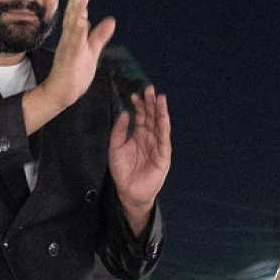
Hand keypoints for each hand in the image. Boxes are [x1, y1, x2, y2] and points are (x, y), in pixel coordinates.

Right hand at [36, 0, 115, 114]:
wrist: (63, 92)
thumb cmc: (75, 72)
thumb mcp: (93, 50)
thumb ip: (100, 35)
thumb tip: (111, 20)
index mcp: (75, 35)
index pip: (80, 12)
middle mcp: (70, 38)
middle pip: (74, 13)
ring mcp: (69, 47)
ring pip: (73, 24)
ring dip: (77, 9)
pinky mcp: (69, 58)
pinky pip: (73, 42)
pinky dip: (77, 31)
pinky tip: (81, 20)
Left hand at [109, 83, 170, 234]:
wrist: (128, 191)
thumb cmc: (122, 171)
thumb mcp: (115, 147)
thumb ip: (119, 130)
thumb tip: (125, 112)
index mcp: (139, 135)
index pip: (141, 116)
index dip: (139, 105)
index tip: (135, 94)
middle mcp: (150, 138)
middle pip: (151, 117)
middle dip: (150, 103)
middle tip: (149, 89)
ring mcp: (158, 145)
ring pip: (159, 124)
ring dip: (159, 110)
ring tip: (158, 97)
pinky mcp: (163, 155)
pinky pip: (164, 137)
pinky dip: (164, 125)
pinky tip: (163, 115)